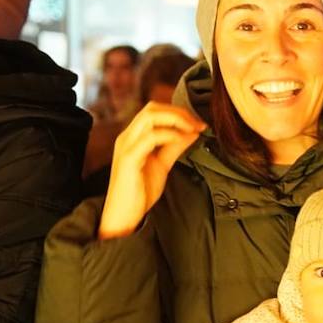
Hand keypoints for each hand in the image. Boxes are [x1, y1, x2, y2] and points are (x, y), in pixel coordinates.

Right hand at [100, 102, 204, 238]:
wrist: (124, 213)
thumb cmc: (140, 190)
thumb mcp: (162, 164)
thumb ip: (174, 147)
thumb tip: (192, 132)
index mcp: (133, 137)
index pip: (154, 110)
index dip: (179, 112)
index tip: (199, 123)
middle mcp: (127, 137)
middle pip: (152, 108)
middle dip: (179, 112)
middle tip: (198, 124)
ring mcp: (126, 146)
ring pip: (149, 117)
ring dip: (176, 120)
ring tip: (193, 130)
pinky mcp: (129, 159)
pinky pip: (150, 138)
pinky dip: (170, 135)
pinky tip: (182, 140)